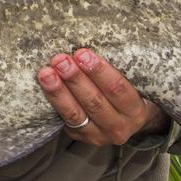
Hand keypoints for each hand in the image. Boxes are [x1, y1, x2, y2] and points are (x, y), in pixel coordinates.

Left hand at [36, 48, 168, 145]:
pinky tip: (44, 86)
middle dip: (75, 79)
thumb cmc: (126, 92)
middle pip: (95, 102)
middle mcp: (119, 127)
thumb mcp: (132, 82)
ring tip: (46, 73)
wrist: (125, 120)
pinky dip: (53, 102)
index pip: (118, 89)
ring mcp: (98, 135)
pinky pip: (64, 120)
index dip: (99, 71)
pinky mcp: (80, 138)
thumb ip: (117, 67)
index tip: (82, 53)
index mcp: (135, 110)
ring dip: (59, 92)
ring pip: (76, 114)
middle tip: (60, 59)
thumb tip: (88, 43)